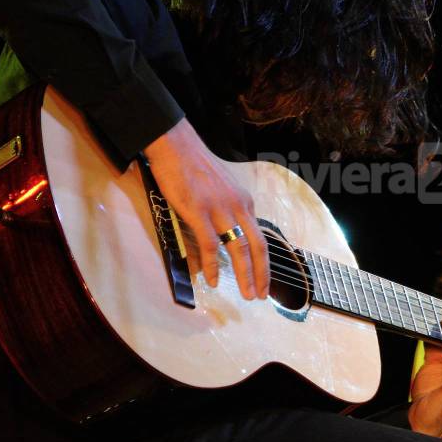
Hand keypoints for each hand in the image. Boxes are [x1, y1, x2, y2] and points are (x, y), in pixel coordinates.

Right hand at [143, 118, 268, 299]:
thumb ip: (228, 210)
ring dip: (244, 275)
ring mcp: (219, 209)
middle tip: (260, 295)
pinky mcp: (199, 212)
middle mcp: (238, 206)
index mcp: (244, 201)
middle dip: (261, 274)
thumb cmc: (196, 166)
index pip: (260, 237)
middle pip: (256, 246)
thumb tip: (226, 235)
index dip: (264, 262)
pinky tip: (212, 280)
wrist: (176, 145)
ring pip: (238, 249)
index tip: (264, 280)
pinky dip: (212, 266)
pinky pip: (210, 245)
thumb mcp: (223, 188)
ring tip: (245, 294)